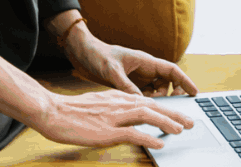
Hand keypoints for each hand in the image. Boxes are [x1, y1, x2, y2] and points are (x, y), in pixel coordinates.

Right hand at [31, 88, 194, 149]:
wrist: (51, 111)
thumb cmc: (69, 111)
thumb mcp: (96, 103)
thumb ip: (112, 108)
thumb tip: (125, 117)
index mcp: (116, 97)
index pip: (146, 101)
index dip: (164, 108)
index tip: (176, 114)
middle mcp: (118, 103)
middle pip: (152, 106)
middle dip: (173, 114)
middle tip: (189, 121)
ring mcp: (113, 117)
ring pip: (147, 115)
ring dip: (166, 122)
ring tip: (180, 130)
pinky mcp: (106, 130)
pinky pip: (133, 134)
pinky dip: (148, 138)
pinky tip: (159, 143)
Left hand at [64, 31, 198, 97]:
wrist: (82, 52)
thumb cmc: (97, 55)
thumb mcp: (111, 71)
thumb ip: (126, 86)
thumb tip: (140, 101)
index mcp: (145, 61)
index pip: (171, 70)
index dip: (185, 81)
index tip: (195, 92)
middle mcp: (144, 68)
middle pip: (167, 83)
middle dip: (171, 94)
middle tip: (168, 107)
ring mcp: (137, 77)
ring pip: (156, 90)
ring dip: (156, 100)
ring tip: (150, 109)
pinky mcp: (129, 83)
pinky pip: (143, 95)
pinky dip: (145, 102)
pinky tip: (139, 108)